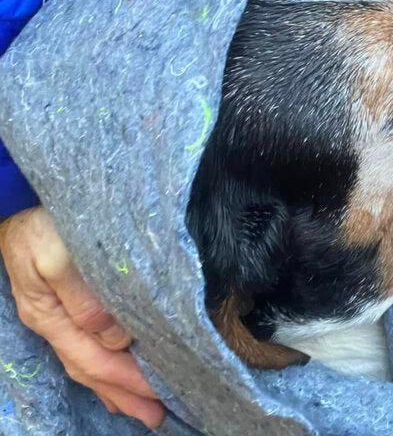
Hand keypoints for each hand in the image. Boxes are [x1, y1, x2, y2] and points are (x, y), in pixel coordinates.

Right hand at [0, 207, 163, 427]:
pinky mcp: (62, 298)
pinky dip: (103, 362)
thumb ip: (85, 298)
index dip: (127, 381)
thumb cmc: (42, 221)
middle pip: (90, 369)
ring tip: (138, 406)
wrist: (20, 192)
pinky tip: (114, 366)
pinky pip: (85, 343)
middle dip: (122, 394)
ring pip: (86, 359)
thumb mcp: (59, 257)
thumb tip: (114, 338)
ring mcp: (55, 311)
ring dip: (113, 384)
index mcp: (51, 316)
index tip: (160, 397)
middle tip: (155, 417)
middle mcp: (52, 319)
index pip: (95, 360)